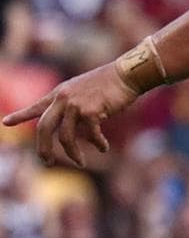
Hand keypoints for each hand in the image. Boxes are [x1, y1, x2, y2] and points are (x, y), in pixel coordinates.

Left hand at [2, 63, 138, 167]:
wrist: (127, 74)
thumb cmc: (110, 83)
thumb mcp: (84, 90)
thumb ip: (73, 106)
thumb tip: (73, 129)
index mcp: (60, 93)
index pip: (36, 106)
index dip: (20, 115)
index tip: (6, 122)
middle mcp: (63, 99)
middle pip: (43, 128)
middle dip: (44, 148)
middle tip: (47, 162)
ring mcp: (75, 105)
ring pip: (66, 137)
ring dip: (73, 154)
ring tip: (80, 163)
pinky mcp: (91, 111)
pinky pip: (91, 135)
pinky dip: (97, 144)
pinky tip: (103, 147)